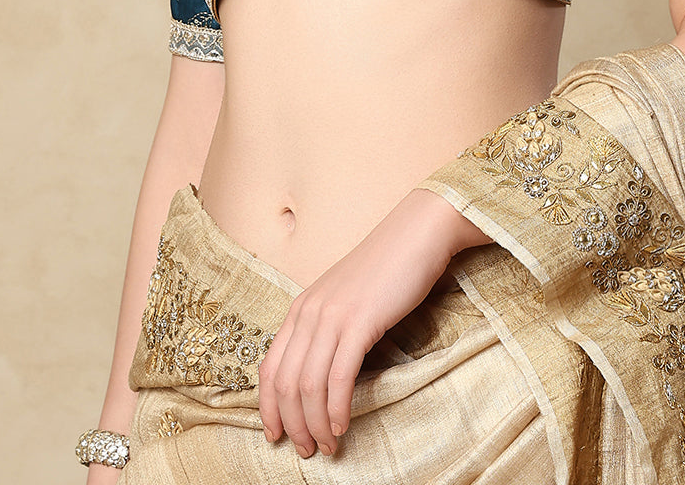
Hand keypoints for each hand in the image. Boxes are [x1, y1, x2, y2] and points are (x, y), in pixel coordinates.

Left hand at [258, 188, 490, 458]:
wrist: (416, 234)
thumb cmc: (386, 270)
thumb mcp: (344, 300)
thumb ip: (326, 329)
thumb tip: (319, 375)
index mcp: (300, 308)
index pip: (270, 367)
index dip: (268, 407)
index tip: (276, 435)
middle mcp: (308, 311)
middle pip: (285, 382)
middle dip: (292, 424)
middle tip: (306, 451)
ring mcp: (332, 315)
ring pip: (309, 385)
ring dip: (314, 423)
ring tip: (327, 446)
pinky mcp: (359, 321)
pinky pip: (339, 376)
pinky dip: (337, 408)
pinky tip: (342, 425)